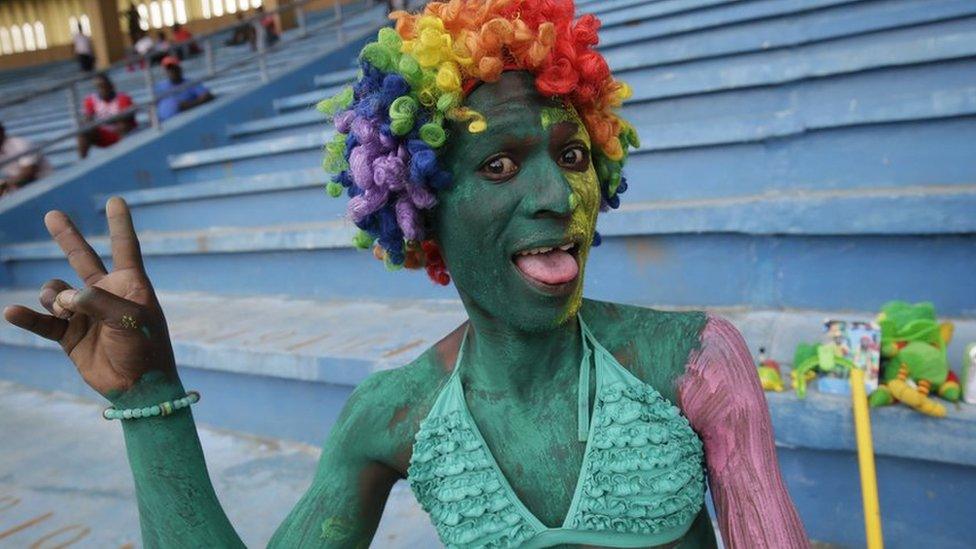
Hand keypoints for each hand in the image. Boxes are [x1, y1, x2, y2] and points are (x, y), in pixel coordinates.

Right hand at [2, 197, 176, 399]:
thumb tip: (64, 295)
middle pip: (83, 258)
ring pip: (56, 291)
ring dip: (54, 297)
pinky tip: (12, 312)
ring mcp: (85, 314)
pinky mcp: (69, 335)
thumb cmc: (145, 348)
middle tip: (53, 214)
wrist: (138, 387)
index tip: (116, 200)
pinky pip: (43, 321)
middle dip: (67, 237)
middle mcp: (105, 295)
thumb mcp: (129, 320)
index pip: (125, 247)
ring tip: (65, 310)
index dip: (120, 224)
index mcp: (130, 285)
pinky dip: (27, 317)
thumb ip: (97, 302)